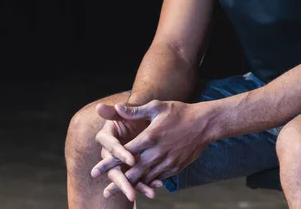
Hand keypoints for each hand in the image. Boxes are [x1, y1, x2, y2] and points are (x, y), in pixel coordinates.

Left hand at [92, 100, 213, 198]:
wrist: (205, 124)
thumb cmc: (180, 112)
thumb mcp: (157, 107)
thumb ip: (135, 111)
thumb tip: (115, 108)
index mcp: (149, 137)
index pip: (124, 154)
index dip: (108, 164)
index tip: (95, 172)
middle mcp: (157, 153)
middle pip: (133, 173)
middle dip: (117, 183)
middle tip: (105, 193)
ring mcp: (167, 162)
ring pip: (146, 179)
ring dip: (132, 187)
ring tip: (120, 194)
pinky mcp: (175, 167)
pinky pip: (159, 178)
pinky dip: (149, 183)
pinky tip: (142, 187)